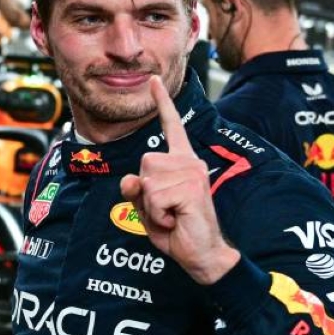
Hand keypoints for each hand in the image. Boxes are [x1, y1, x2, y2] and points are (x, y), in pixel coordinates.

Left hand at [119, 76, 239, 284]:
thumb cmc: (178, 230)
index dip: (161, 104)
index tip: (153, 81)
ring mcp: (192, 172)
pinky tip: (176, 219)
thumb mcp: (148, 209)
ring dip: (151, 207)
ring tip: (172, 215)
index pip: (170, 128)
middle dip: (145, 192)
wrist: (203, 254)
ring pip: (146, 182)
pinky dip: (157, 216)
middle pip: (144, 163)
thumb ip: (136, 191)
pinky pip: (153, 198)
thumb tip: (130, 180)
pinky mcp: (190, 187)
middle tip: (166, 210)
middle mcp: (189, 162)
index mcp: (182, 163)